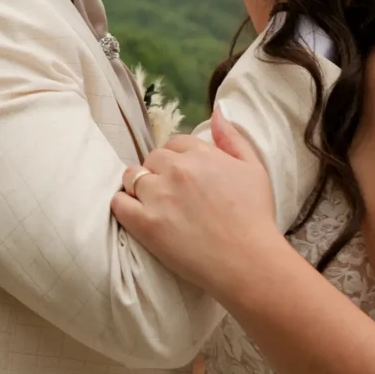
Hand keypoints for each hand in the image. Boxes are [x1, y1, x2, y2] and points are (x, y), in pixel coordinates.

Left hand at [111, 106, 278, 298]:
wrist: (249, 261)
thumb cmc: (256, 216)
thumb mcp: (254, 168)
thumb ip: (232, 138)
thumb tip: (216, 112)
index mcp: (201, 154)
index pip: (175, 142)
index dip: (178, 157)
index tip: (183, 175)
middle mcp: (177, 170)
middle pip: (152, 158)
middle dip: (158, 171)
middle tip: (170, 193)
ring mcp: (159, 196)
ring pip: (132, 177)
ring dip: (139, 186)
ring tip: (152, 204)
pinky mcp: (145, 224)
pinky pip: (118, 203)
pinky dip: (123, 205)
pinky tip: (135, 213)